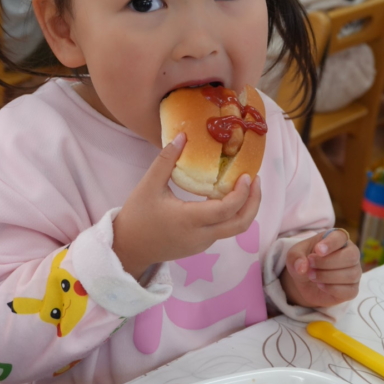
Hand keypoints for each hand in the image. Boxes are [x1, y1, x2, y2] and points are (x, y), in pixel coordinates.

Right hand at [113, 134, 260, 278]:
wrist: (128, 247)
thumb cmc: (137, 216)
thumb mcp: (148, 186)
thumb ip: (166, 160)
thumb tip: (183, 136)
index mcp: (189, 220)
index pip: (226, 209)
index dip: (241, 193)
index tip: (247, 175)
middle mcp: (201, 235)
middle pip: (241, 224)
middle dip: (254, 203)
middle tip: (255, 181)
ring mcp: (202, 243)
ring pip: (234, 229)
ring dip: (244, 208)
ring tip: (244, 186)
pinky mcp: (200, 245)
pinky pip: (223, 230)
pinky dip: (231, 214)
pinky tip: (226, 196)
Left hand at [280, 229, 360, 308]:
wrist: (305, 281)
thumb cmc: (304, 260)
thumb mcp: (294, 255)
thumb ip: (296, 257)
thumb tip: (302, 267)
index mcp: (337, 239)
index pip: (341, 237)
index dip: (331, 243)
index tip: (317, 250)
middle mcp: (350, 253)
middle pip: (351, 256)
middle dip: (327, 262)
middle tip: (310, 265)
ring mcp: (354, 272)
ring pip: (351, 274)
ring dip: (327, 276)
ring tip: (311, 276)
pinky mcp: (352, 289)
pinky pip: (349, 291)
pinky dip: (332, 289)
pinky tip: (320, 285)